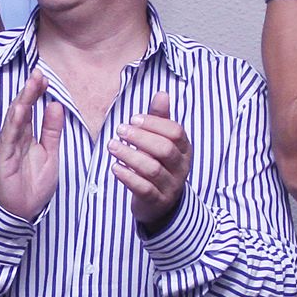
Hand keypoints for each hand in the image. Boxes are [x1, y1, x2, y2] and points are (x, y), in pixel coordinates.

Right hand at [0, 70, 64, 222]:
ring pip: (14, 120)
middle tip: (38, 73)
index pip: (31, 110)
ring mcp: (7, 148)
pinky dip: (13, 124)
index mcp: (26, 136)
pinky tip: (19, 110)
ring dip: (22, 101)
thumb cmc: (32, 185)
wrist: (22, 213)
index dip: (37, 93)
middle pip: (21, 110)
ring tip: (31, 84)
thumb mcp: (50, 154)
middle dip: (29, 91)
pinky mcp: (2, 160)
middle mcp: (15, 139)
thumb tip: (55, 105)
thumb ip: (51, 130)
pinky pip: (8, 139)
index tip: (45, 77)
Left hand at [111, 91, 190, 229]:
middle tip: (120, 131)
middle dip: (141, 138)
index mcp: (185, 149)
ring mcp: (171, 186)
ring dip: (130, 156)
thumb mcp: (162, 140)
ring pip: (153, 169)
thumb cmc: (159, 164)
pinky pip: (144, 189)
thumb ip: (161, 118)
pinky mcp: (157, 201)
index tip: (133, 119)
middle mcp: (181, 167)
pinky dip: (128, 177)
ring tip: (112, 146)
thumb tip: (162, 93)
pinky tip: (114, 167)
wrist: (161, 203)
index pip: (175, 132)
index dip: (154, 123)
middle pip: (165, 150)